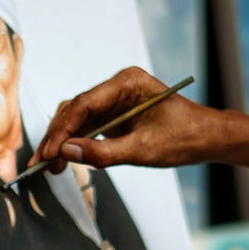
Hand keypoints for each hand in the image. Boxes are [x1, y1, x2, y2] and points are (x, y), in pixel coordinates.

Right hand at [31, 66, 232, 172]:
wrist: (207, 139)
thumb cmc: (184, 137)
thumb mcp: (142, 149)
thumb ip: (102, 152)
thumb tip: (65, 152)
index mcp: (126, 82)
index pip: (83, 104)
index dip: (62, 130)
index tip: (49, 152)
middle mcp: (118, 87)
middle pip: (75, 110)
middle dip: (57, 137)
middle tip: (41, 162)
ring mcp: (115, 101)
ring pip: (78, 119)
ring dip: (63, 142)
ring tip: (51, 167)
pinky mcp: (116, 116)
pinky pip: (89, 128)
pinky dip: (76, 145)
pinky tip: (66, 161)